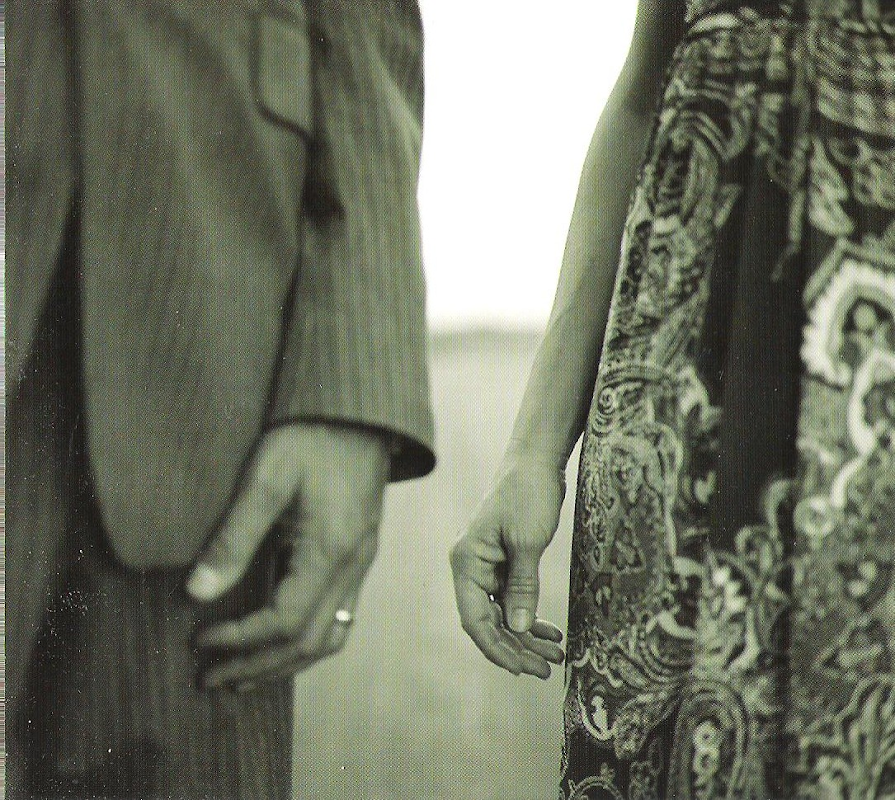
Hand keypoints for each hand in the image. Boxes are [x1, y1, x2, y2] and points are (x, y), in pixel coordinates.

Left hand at [186, 422, 388, 689]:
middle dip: (258, 666)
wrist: (360, 411)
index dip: (239, 639)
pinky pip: (339, 615)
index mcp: (331, 550)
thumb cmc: (312, 435)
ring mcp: (362, 562)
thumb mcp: (266, 478)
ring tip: (242, 674)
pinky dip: (305, 639)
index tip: (199, 640)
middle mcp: (353, 565)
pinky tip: (278, 638)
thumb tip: (197, 592)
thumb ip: (233, 537)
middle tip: (210, 678)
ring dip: (285, 662)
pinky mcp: (360, 553)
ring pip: (331, 636)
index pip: (285, 620)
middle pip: (310, 642)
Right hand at [450, 450, 566, 678]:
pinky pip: (511, 600)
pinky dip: (528, 616)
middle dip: (516, 647)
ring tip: (555, 654)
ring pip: (502, 614)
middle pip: (488, 622)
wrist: (536, 462)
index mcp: (466, 562)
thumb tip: (518, 629)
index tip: (523, 669)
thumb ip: (522, 586)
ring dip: (526, 636)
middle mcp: (471, 568)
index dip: (498, 648)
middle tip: (547, 668)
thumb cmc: (528, 494)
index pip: (475, 619)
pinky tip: (549, 631)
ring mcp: (487, 567)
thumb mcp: (528, 541)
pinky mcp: (503, 563)